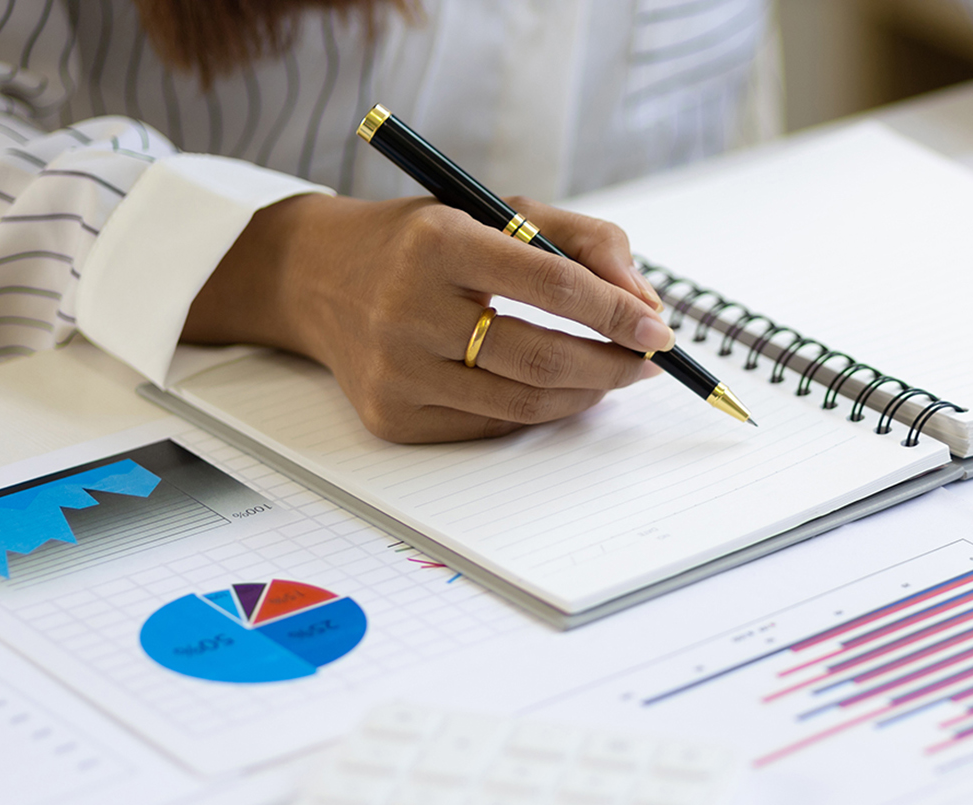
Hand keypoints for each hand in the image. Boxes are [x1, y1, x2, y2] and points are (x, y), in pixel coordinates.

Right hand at [184, 193, 673, 441]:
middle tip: (646, 362)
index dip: (616, 313)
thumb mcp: (495, 210)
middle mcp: (408, 308)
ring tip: (610, 376)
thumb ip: (583, 242)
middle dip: (611, 365)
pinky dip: (538, 412)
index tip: (658, 331)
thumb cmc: (421, 241)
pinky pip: (489, 426)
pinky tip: (557, 390)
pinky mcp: (392, 416)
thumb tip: (646, 306)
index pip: (551, 283)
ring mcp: (397, 370)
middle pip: (542, 357)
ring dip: (585, 395)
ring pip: (522, 404)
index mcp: (438, 242)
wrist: (313, 276)